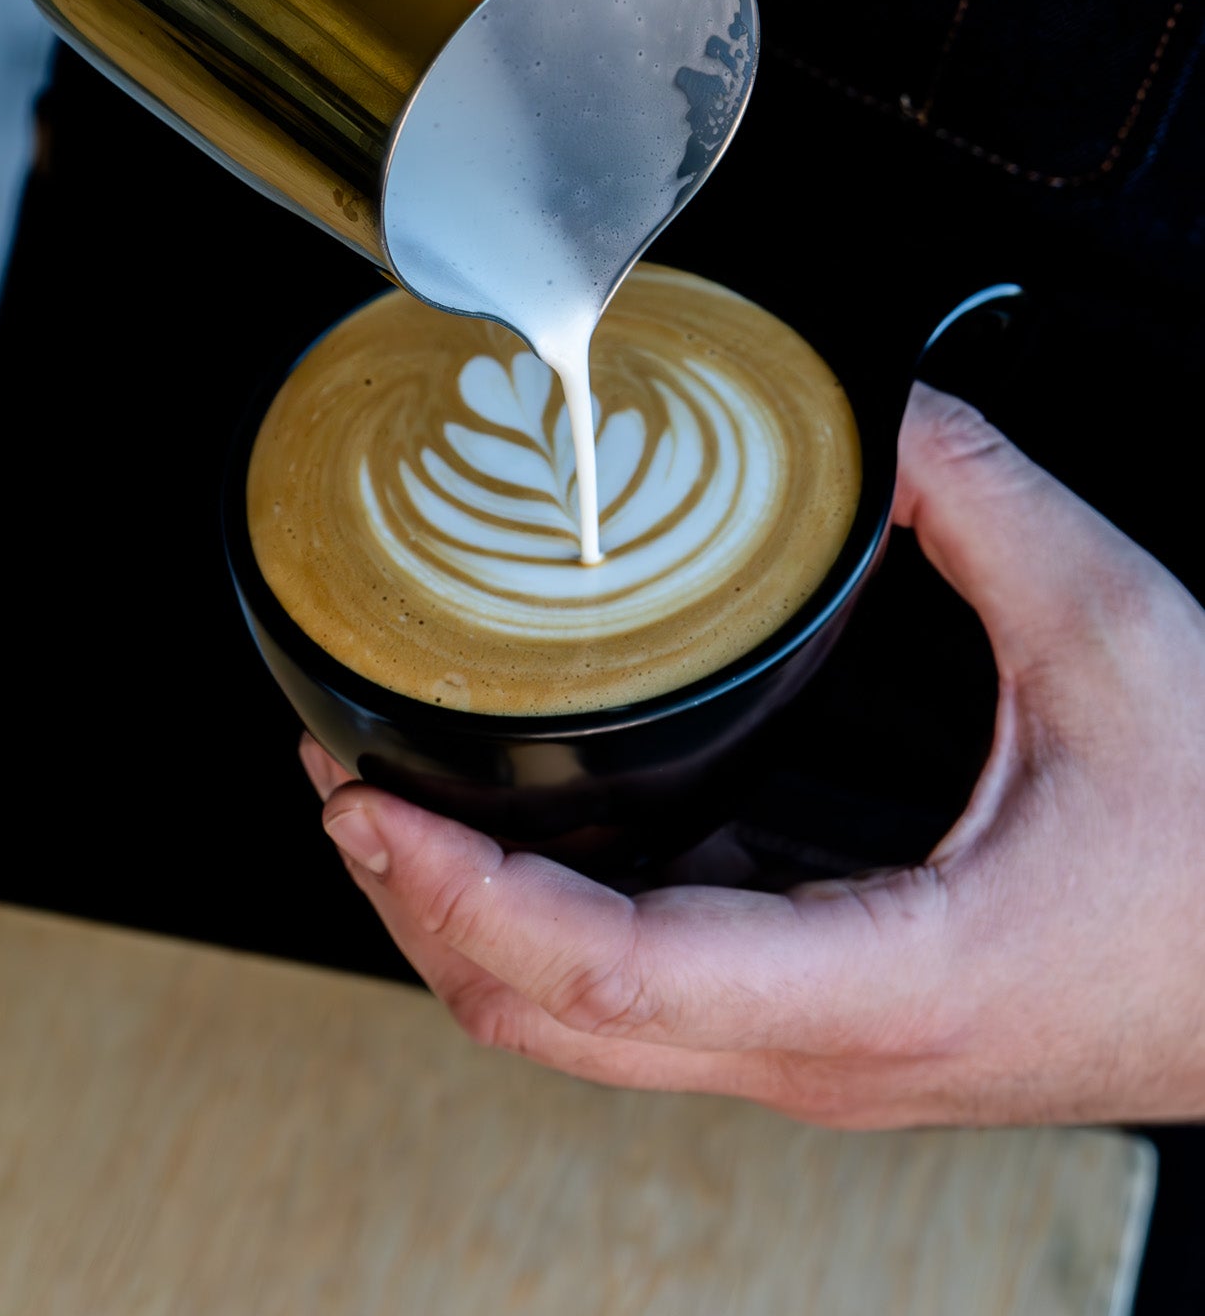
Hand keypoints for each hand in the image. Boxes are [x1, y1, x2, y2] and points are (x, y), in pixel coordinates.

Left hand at [301, 383, 1204, 1125]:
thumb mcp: (1121, 645)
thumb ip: (987, 503)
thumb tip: (891, 405)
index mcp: (886, 980)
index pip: (608, 974)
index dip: (461, 888)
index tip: (368, 796)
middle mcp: (830, 1052)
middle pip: (550, 1022)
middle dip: (420, 901)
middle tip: (343, 773)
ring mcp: (825, 1058)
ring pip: (582, 1035)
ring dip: (468, 923)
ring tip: (397, 802)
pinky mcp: (836, 1026)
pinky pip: (645, 1006)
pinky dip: (549, 928)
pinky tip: (535, 834)